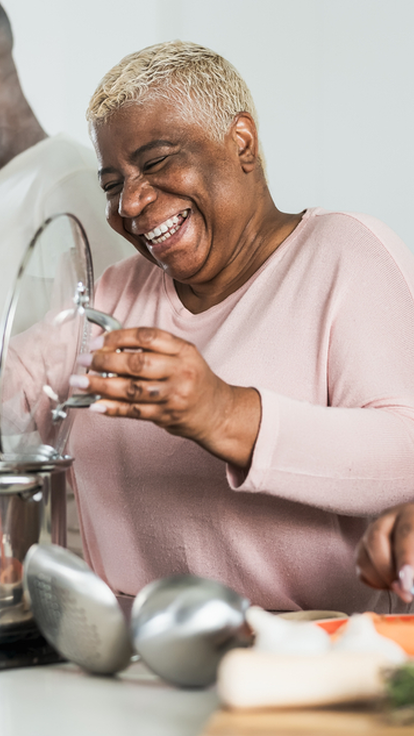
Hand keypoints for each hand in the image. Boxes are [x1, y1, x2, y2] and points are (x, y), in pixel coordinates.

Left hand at [71, 327, 260, 468]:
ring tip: (81, 382)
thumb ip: (154, 349)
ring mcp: (174, 395)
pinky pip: (133, 411)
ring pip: (132, 389)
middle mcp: (180, 371)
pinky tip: (95, 403)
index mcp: (184, 350)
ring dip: (101, 385)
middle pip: (137, 363)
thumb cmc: (195, 381)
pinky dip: (111, 407)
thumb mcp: (183, 356)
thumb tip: (110, 346)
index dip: (119, 337)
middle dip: (105, 361)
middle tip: (84, 360)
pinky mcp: (166, 416)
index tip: (98, 341)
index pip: (148, 337)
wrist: (218, 412)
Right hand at [355, 504, 413, 602]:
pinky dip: (374, 580)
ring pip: (363, 554)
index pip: (405, 533)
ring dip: (380, 578)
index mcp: (411, 513)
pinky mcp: (365, 545)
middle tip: (402, 591)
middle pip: (375, 538)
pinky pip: (361, 566)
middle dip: (386, 569)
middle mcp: (389, 518)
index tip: (407, 584)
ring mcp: (372, 530)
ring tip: (400, 589)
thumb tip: (410, 586)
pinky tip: (391, 583)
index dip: (405, 559)